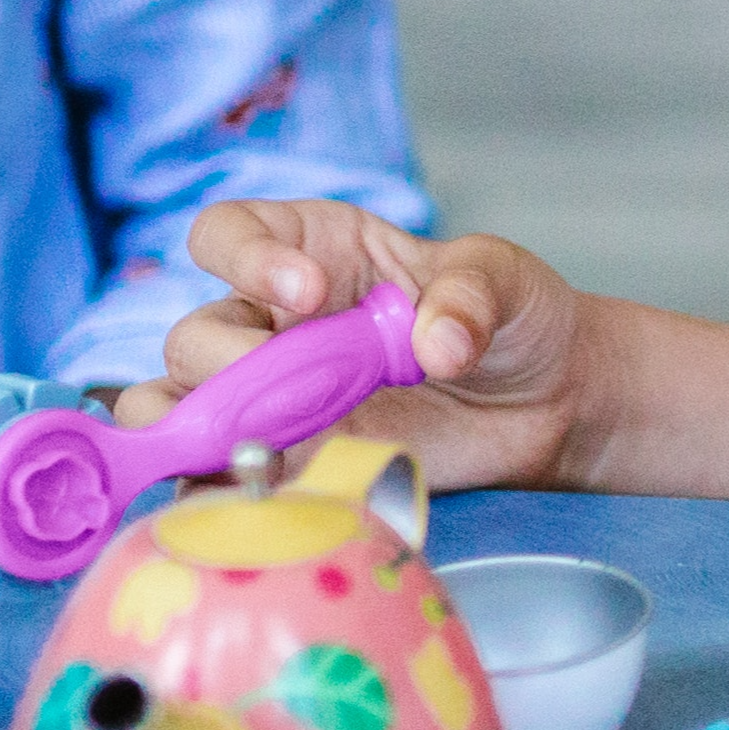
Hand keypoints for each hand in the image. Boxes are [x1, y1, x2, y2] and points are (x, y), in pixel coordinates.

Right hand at [128, 200, 595, 493]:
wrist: (549, 406)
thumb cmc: (513, 319)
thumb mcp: (505, 282)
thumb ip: (472, 295)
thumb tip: (436, 344)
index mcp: (312, 251)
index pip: (228, 234)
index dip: (245, 258)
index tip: (306, 292)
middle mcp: (273, 323)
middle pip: (193, 336)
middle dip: (224, 364)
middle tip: (290, 393)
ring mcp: (274, 400)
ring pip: (180, 409)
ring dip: (198, 432)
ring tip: (254, 448)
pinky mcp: (290, 465)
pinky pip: (217, 478)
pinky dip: (219, 489)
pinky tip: (260, 495)